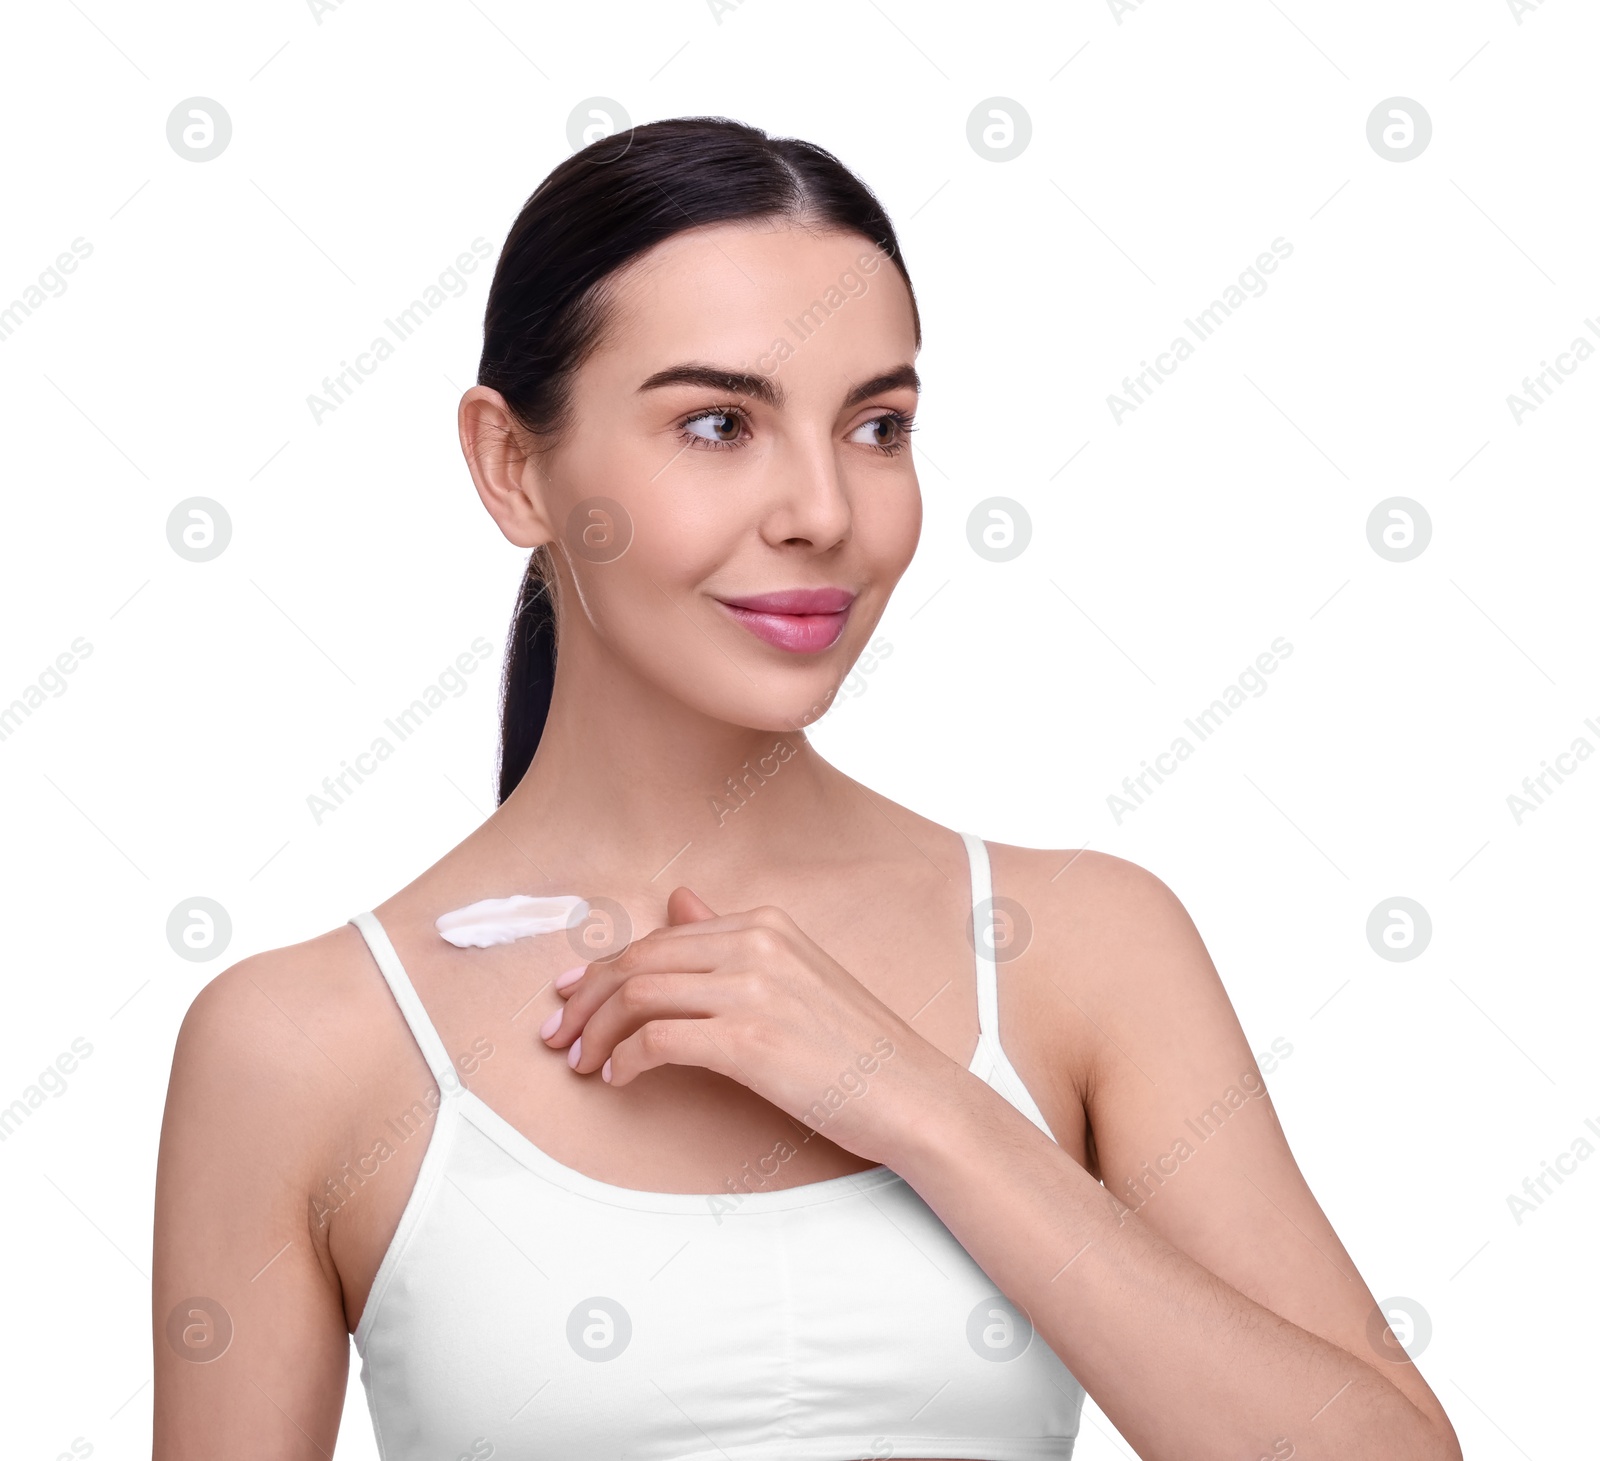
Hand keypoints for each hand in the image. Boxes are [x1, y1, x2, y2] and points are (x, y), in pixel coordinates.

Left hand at [539, 889, 951, 1165]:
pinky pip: (657, 1041)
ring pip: (639, 996)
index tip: (570, 995)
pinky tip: (620, 1079)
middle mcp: (756, 945)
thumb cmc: (856, 1046)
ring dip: (597, 1032)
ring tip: (583, 1062)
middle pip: (638, 961)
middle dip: (585, 999)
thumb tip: (680, 901)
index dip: (603, 969)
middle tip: (558, 1034)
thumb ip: (729, 938)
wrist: (911, 1093)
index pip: (658, 938)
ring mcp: (753, 990)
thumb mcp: (794, 974)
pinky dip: (625, 1060)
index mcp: (764, 924)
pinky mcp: (749, 1041)